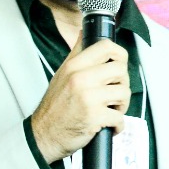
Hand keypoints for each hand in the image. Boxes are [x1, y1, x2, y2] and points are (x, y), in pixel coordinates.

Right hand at [30, 38, 130, 162]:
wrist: (44, 135)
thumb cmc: (55, 106)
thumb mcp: (62, 74)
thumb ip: (77, 54)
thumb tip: (85, 33)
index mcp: (75, 66)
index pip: (106, 47)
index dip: (120, 54)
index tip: (119, 64)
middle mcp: (81, 78)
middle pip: (121, 70)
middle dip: (122, 83)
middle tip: (114, 94)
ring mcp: (89, 97)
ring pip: (124, 93)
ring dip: (122, 105)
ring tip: (111, 110)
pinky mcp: (95, 117)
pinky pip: (120, 117)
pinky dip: (118, 125)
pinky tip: (109, 126)